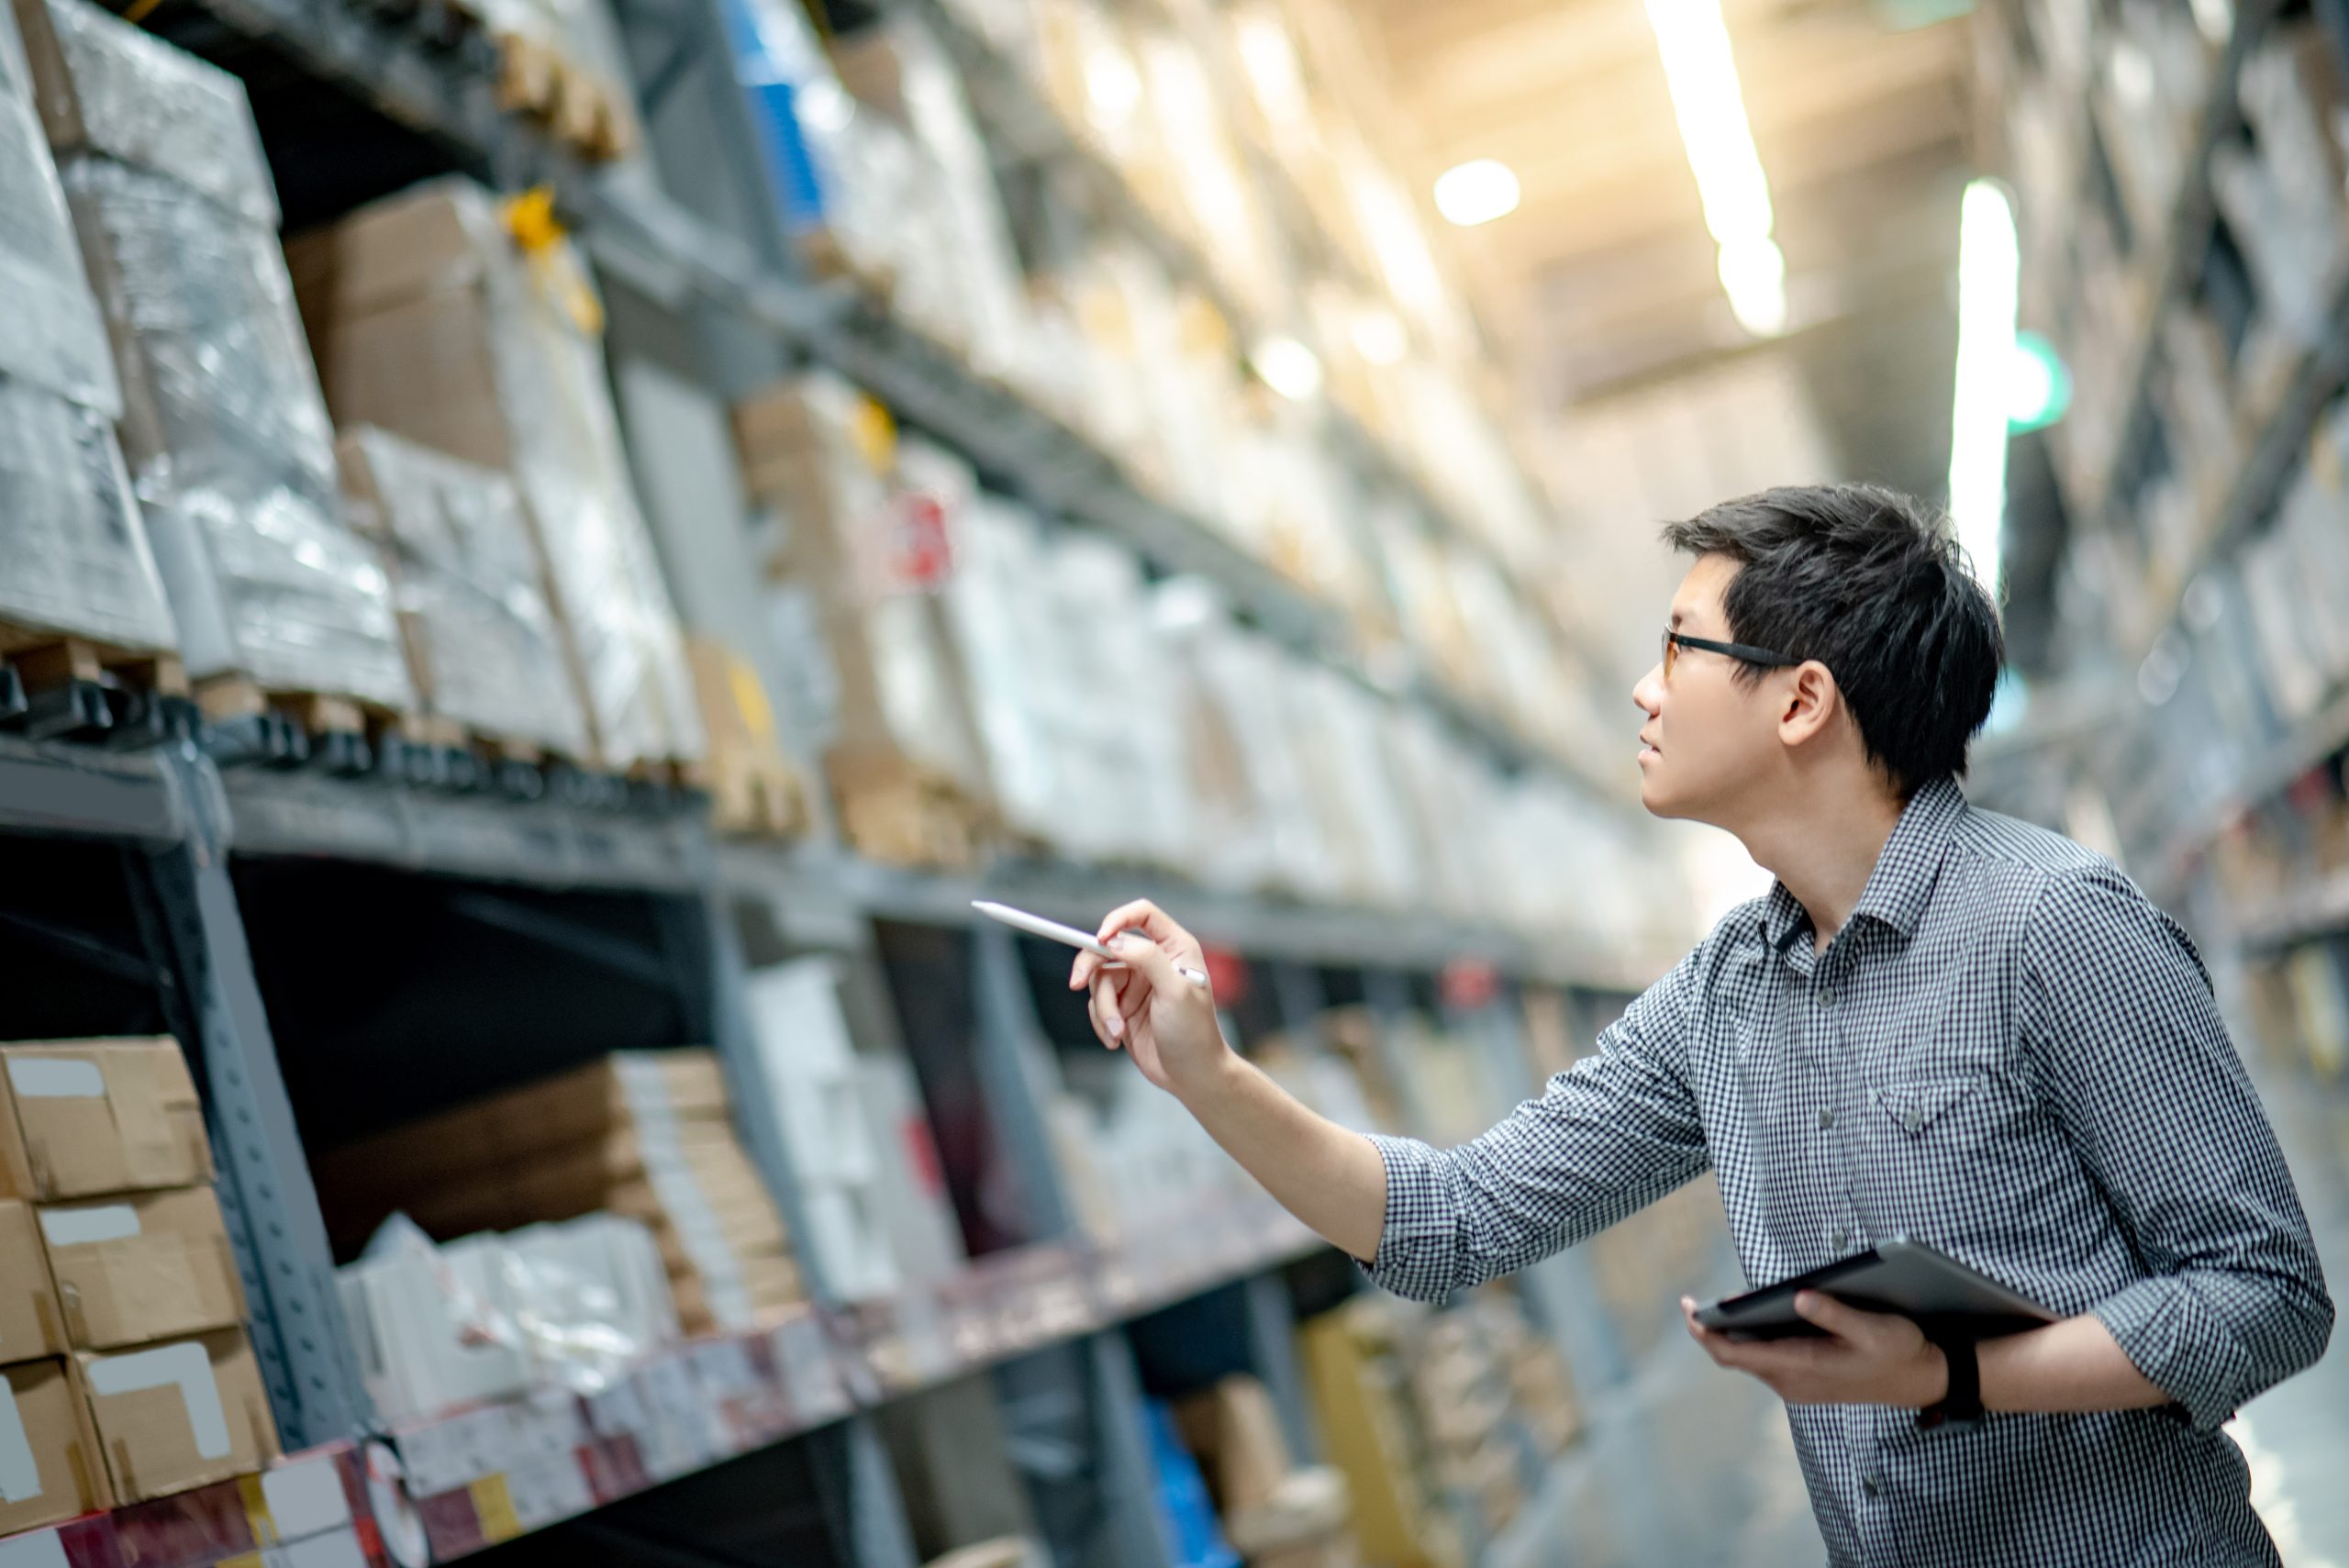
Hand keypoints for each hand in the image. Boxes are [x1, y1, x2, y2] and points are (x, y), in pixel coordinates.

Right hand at [1068, 899, 1226, 1096]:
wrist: (1192, 1077)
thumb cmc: (1194, 1032)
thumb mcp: (1174, 990)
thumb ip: (1146, 958)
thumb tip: (1114, 941)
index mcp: (1175, 948)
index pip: (1142, 915)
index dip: (1117, 920)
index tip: (1101, 940)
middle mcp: (1154, 961)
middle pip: (1108, 946)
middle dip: (1090, 965)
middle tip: (1076, 982)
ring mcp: (1137, 985)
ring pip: (1099, 980)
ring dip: (1103, 1009)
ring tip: (1118, 1031)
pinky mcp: (1123, 1008)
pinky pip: (1097, 1004)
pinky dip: (1101, 1022)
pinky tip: (1117, 1040)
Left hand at [1681, 1291, 1949, 1408]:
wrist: (1922, 1380)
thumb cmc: (1899, 1352)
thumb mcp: (1873, 1328)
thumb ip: (1835, 1314)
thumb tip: (1800, 1296)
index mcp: (1802, 1367)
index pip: (1736, 1354)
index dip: (1707, 1333)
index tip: (1689, 1311)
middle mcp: (1793, 1382)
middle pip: (1735, 1357)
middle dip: (1710, 1331)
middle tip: (1691, 1304)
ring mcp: (1798, 1384)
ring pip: (1750, 1359)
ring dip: (1731, 1335)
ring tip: (1716, 1307)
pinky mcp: (1806, 1380)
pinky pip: (1766, 1361)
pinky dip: (1751, 1340)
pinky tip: (1751, 1317)